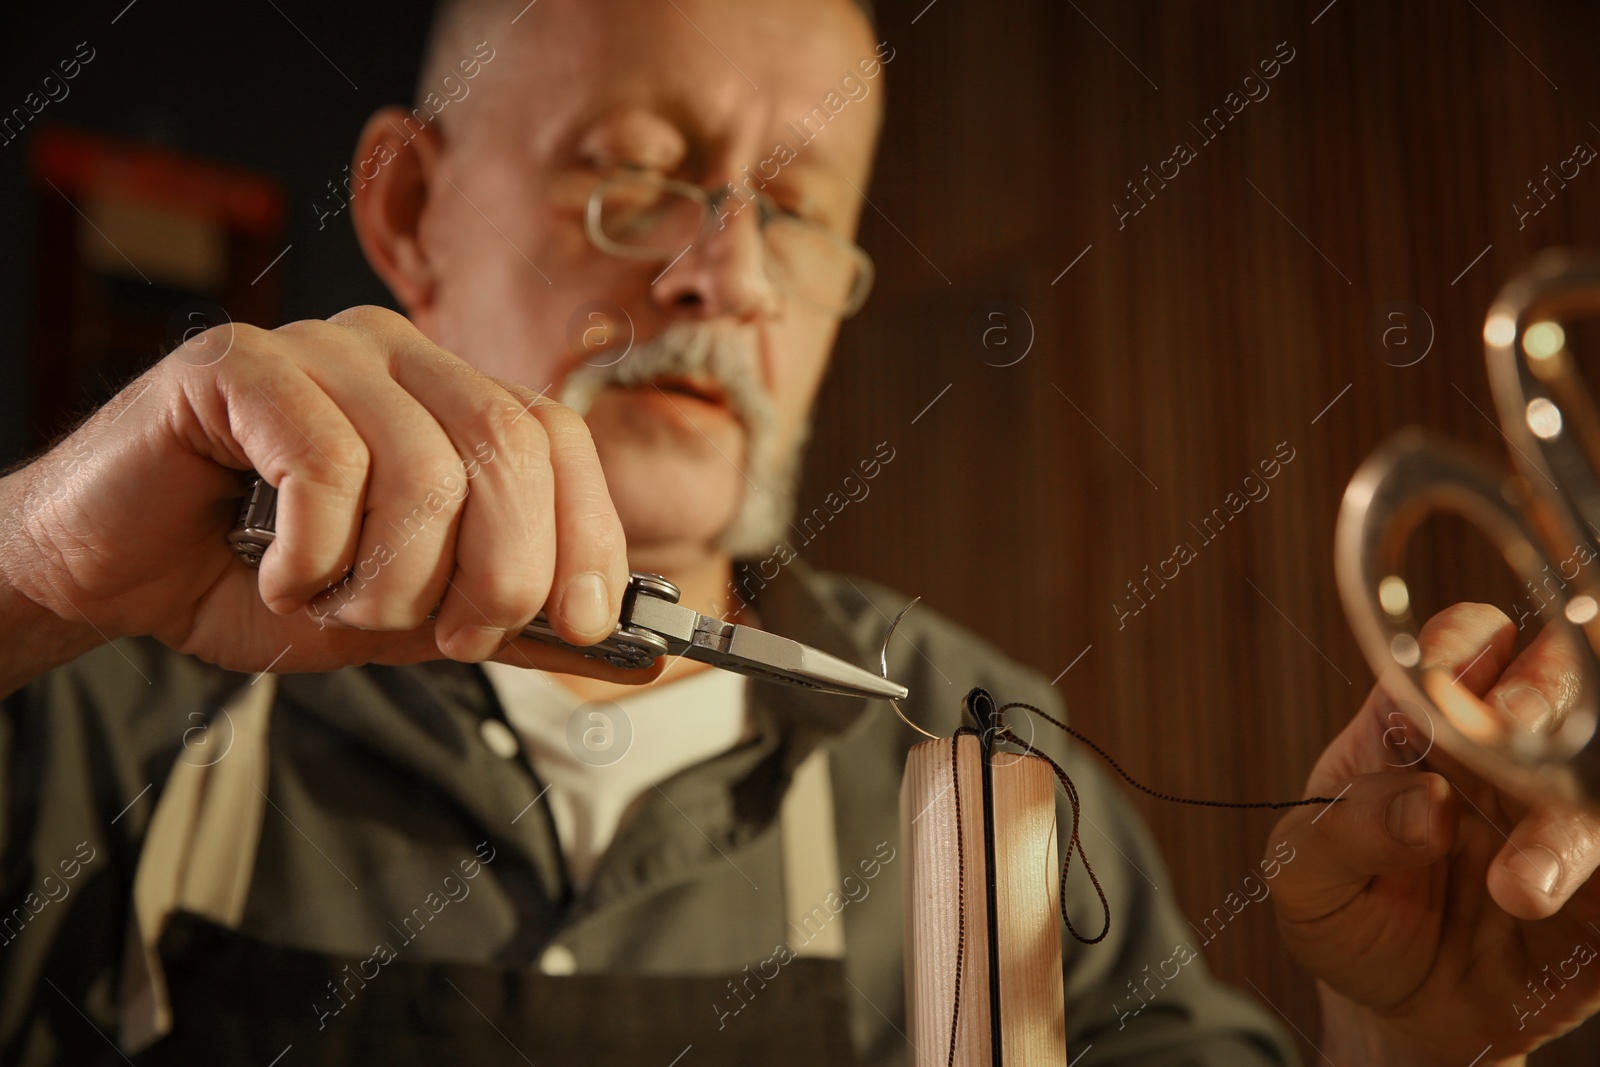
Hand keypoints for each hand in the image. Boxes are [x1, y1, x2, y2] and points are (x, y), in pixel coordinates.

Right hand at [0, 306, 654, 681]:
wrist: (111, 572)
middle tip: (447, 634)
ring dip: (390, 578)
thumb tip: (627, 644)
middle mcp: (396, 354)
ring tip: (334, 604)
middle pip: (507, 447)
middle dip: (501, 570)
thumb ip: (505, 618)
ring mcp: (319, 348)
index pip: (559, 438)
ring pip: (423, 466)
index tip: (580, 622)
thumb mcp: (407, 617)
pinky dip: (315, 553)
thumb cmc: (255, 579)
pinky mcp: (239, 364)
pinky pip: (327, 461)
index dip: (586, 533)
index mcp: (448, 397)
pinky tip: (278, 575)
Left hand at [1268, 602, 1599, 1065]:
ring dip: (1571, 818)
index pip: (1462, 642)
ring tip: (1516, 889)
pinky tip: (1566, 907)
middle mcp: (1511, 750)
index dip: (1459, 650)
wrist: (1403, 1011)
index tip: (1442, 696)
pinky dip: (1599, 874)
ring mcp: (1566, 808)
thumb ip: (1348, 830)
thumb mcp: (1306, 878)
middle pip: (1559, 672)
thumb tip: (1425, 805)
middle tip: (1516, 729)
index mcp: (1426, 722)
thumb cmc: (1349, 916)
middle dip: (1545, 688)